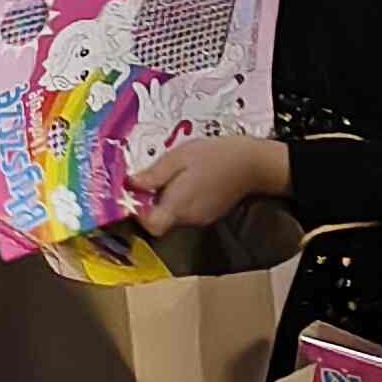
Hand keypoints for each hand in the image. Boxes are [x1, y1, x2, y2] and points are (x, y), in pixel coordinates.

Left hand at [128, 129, 287, 235]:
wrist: (252, 164)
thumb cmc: (214, 156)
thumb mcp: (177, 158)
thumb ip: (153, 175)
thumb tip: (129, 184)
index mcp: (179, 205)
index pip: (151, 225)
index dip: (137, 212)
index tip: (131, 193)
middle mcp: (189, 218)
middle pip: (159, 221)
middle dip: (147, 203)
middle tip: (143, 180)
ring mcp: (201, 218)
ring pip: (171, 216)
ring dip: (162, 200)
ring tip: (164, 176)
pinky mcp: (208, 214)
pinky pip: (184, 212)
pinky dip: (176, 200)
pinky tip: (181, 181)